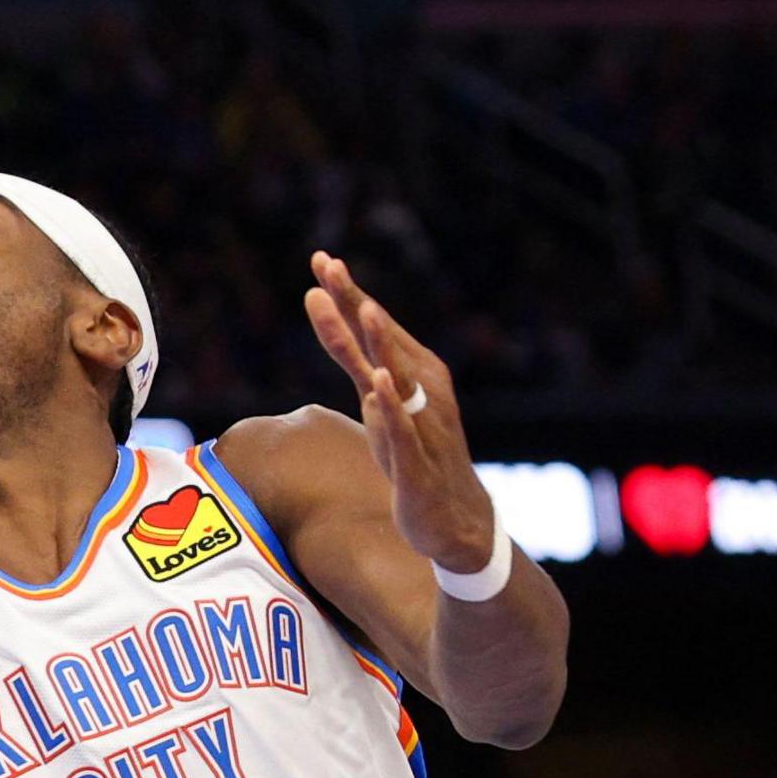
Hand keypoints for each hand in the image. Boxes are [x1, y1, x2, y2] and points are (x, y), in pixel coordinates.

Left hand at [303, 251, 496, 571]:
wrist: (456, 520)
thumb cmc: (416, 455)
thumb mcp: (378, 401)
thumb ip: (357, 362)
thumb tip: (334, 320)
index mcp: (413, 373)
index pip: (372, 326)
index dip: (346, 293)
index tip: (320, 258)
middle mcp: (422, 391)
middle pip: (381, 340)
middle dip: (356, 302)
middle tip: (328, 265)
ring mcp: (422, 425)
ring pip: (398, 377)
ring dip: (382, 343)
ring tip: (367, 310)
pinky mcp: (417, 465)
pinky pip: (405, 431)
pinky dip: (393, 407)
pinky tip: (379, 384)